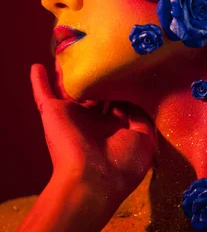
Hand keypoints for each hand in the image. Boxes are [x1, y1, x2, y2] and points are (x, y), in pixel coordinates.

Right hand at [30, 63, 155, 204]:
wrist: (92, 181)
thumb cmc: (123, 164)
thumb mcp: (144, 139)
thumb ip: (141, 116)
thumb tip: (136, 98)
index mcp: (115, 129)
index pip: (119, 102)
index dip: (124, 86)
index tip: (130, 66)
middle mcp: (94, 122)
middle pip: (96, 92)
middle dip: (98, 75)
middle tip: (102, 52)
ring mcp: (73, 117)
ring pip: (69, 88)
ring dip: (69, 72)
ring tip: (71, 50)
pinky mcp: (54, 113)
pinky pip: (43, 93)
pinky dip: (39, 81)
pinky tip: (37, 66)